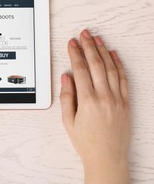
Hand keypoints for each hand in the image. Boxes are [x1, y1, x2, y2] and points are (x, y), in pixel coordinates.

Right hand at [60, 29, 130, 183]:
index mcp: (87, 101)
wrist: (107, 158)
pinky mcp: (126, 103)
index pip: (80, 70)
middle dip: (88, 46)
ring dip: (103, 51)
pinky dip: (119, 65)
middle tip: (83, 34)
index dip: (75, 54)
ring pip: (111, 68)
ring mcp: (117, 99)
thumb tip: (66, 77)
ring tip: (96, 39)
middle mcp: (104, 97)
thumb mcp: (68, 121)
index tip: (71, 43)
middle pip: (96, 65)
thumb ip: (66, 96)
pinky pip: (124, 79)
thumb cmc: (86, 142)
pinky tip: (114, 55)